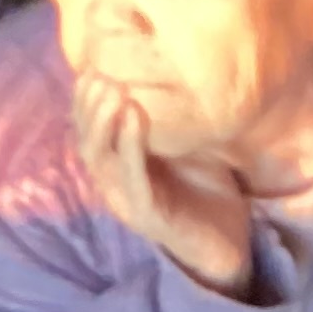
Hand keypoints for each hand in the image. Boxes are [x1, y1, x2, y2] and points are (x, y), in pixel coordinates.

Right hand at [70, 72, 252, 295]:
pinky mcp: (147, 214)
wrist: (228, 247)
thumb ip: (171, 120)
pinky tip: (133, 117)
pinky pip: (132, 177)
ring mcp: (127, 200)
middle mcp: (114, 184)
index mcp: (118, 167)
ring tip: (112, 91)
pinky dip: (130, 146)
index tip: (92, 65)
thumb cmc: (206, 193)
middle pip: (86, 140)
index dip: (83, 99)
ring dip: (103, 121)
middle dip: (88, 105)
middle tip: (99, 73)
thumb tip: (169, 71)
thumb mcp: (187, 148)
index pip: (88, 130)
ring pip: (100, 158)